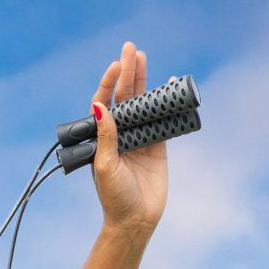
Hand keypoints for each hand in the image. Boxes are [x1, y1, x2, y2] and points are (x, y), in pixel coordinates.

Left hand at [90, 41, 168, 234]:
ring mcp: (139, 137)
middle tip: (131, 48)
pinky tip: (168, 84)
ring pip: (142, 103)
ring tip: (143, 57)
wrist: (136, 219)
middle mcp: (119, 134)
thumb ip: (107, 136)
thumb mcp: (106, 165)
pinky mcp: (158, 145)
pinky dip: (165, 102)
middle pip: (124, 97)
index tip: (115, 66)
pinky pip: (162, 118)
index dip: (108, 83)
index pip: (103, 103)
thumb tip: (101, 106)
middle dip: (127, 73)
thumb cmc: (114, 196)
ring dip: (143, 81)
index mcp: (102, 137)